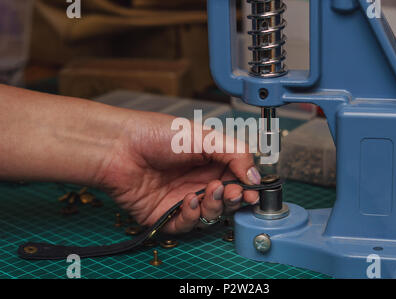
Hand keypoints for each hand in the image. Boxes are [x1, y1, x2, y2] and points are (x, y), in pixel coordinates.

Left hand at [96, 112, 260, 233]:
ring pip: (210, 215)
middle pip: (227, 200)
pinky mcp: (165, 214)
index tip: (253, 190)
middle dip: (234, 199)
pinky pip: (187, 225)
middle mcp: (198, 181)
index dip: (247, 186)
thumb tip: (256, 175)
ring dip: (215, 207)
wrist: (119, 146)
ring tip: (210, 192)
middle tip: (233, 192)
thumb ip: (235, 154)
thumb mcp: (204, 136)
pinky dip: (193, 216)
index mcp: (210, 161)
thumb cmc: (156, 134)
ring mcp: (182, 199)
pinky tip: (189, 201)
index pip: (237, 179)